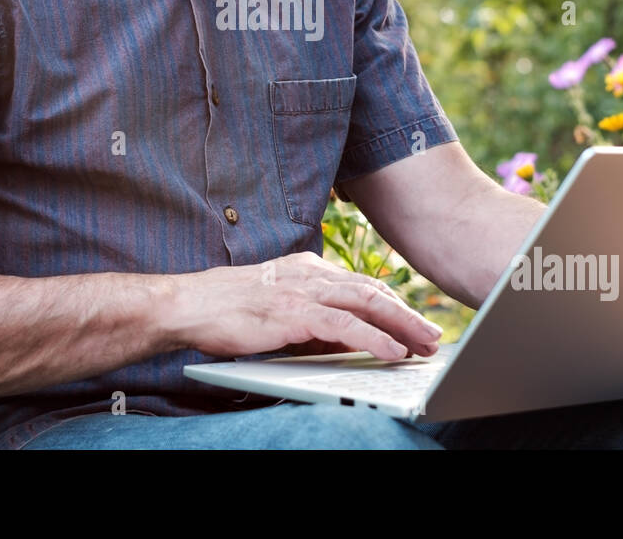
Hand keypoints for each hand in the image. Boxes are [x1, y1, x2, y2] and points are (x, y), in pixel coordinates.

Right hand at [166, 251, 442, 361]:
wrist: (190, 304)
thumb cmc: (227, 310)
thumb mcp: (278, 310)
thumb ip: (313, 319)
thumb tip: (347, 340)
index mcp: (307, 270)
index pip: (360, 285)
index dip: (392, 304)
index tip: (414, 323)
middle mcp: (311, 275)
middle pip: (372, 291)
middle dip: (407, 314)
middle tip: (432, 335)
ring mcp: (304, 291)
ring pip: (367, 304)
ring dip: (401, 326)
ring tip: (424, 344)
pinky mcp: (294, 313)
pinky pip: (345, 326)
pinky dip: (375, 338)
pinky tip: (393, 352)